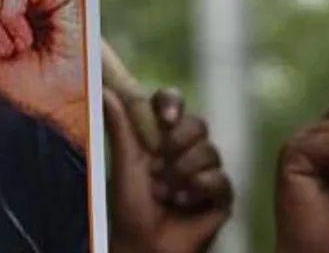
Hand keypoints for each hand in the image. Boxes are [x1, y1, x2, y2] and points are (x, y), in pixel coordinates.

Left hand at [105, 88, 231, 252]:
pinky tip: (183, 202)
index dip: (171, 103)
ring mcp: (205, 172)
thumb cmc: (131, 207)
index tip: (165, 116)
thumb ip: (120, 128)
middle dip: (178, 141)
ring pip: (210, 151)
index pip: (171, 104)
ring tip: (165, 192)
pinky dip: (199, 189)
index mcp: (160, 137)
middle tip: (159, 161)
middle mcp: (185, 150)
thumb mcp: (125, 164)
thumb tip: (107, 91)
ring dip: (182, 171)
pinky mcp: (220, 196)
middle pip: (198, 123)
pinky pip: (221, 179)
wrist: (144, 245)